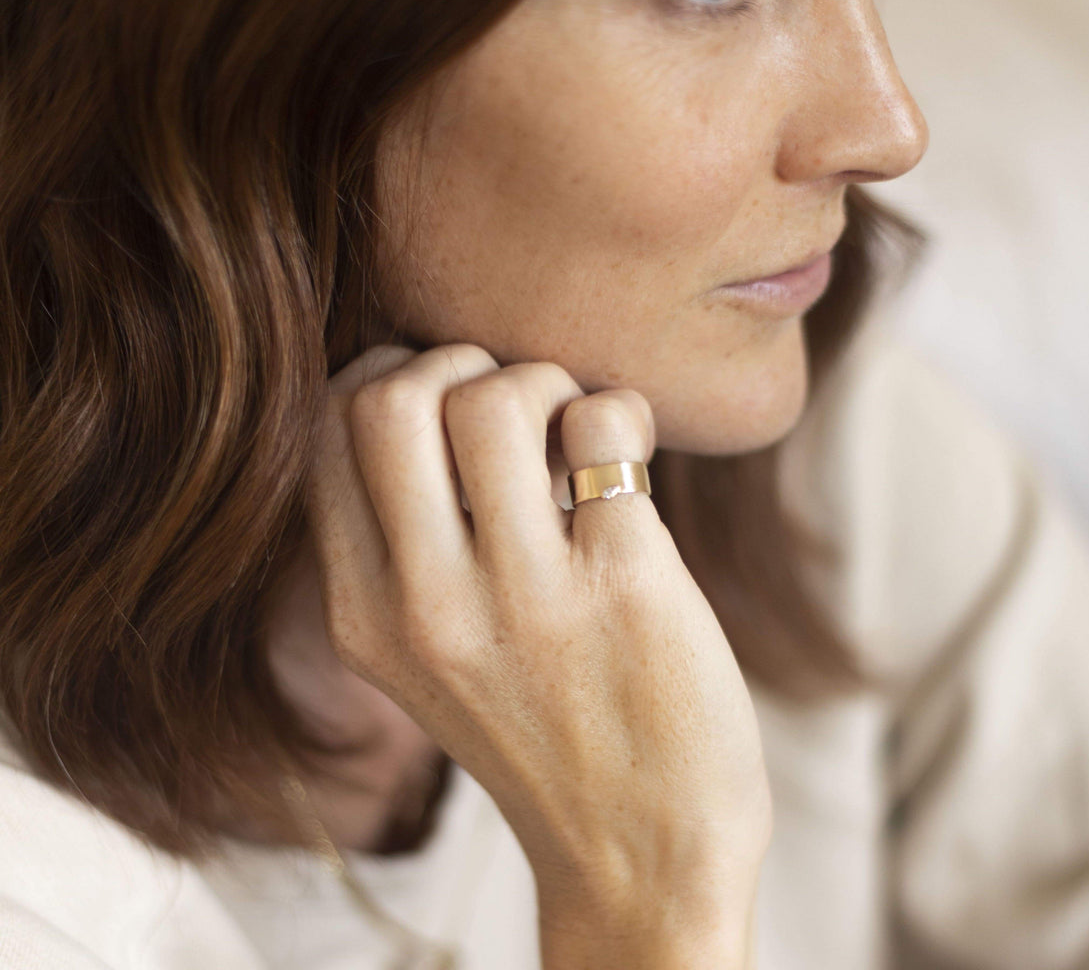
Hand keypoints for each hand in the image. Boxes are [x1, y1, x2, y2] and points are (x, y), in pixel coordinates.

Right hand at [306, 342, 771, 960]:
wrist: (642, 849)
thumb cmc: (541, 725)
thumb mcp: (423, 654)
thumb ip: (398, 541)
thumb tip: (423, 389)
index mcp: (364, 615)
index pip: (324, 430)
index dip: (385, 377)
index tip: (442, 399)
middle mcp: (428, 606)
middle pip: (393, 397)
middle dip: (457, 362)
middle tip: (511, 406)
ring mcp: (527, 596)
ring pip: (500, 397)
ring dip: (547, 382)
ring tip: (575, 435)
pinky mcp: (625, 582)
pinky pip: (604, 425)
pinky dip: (621, 416)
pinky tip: (630, 463)